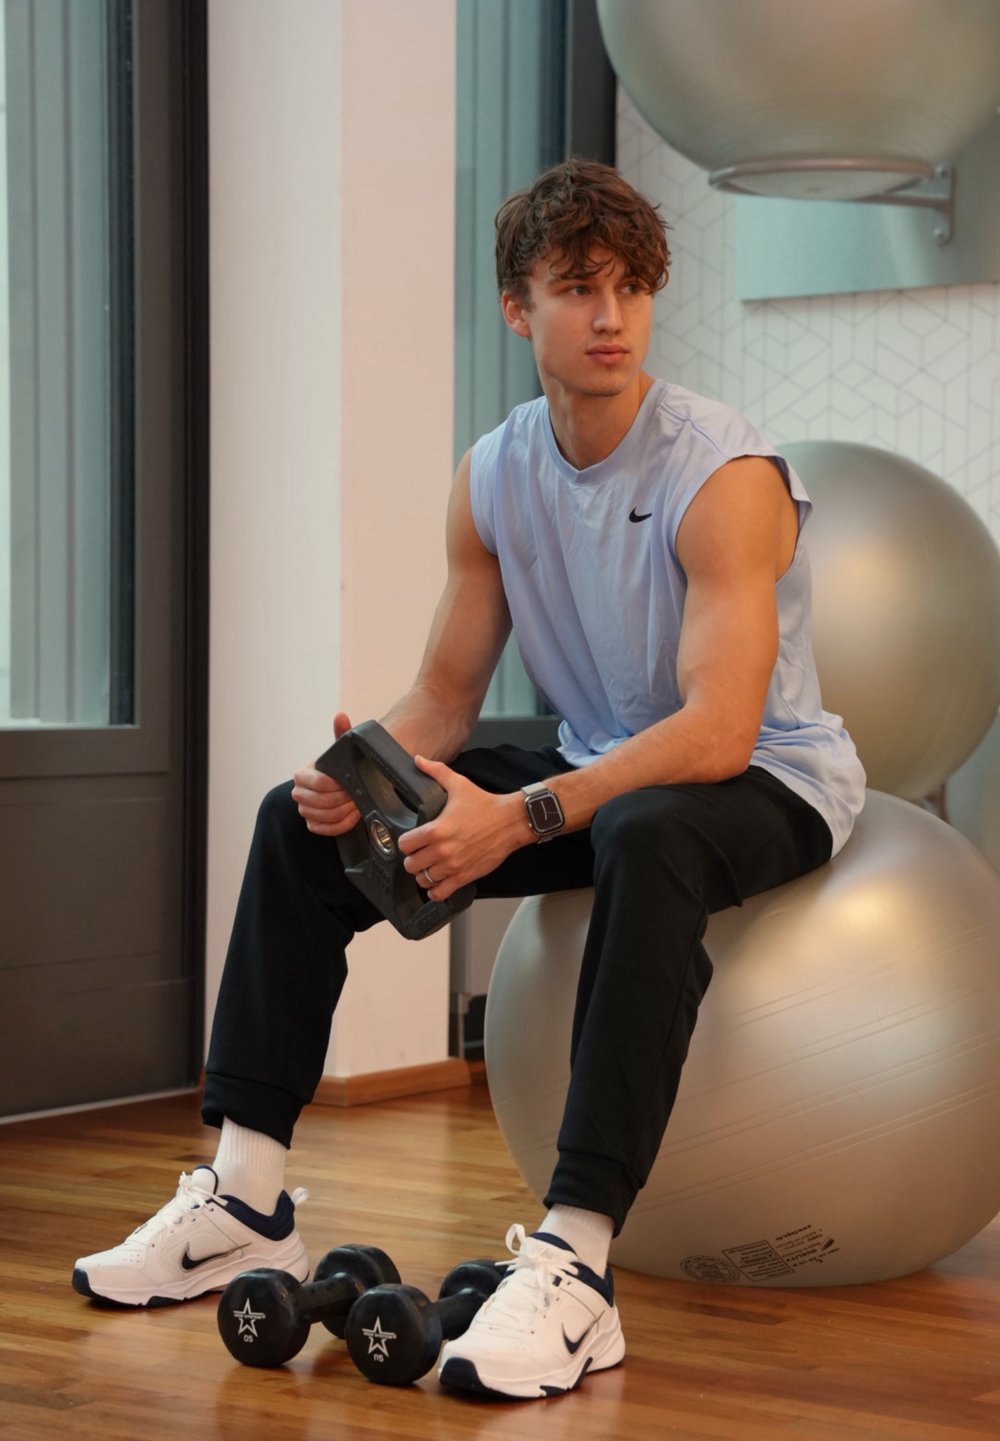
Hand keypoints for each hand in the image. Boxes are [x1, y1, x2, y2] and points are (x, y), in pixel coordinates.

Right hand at [291, 711, 360, 835]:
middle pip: (322, 802)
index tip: (352, 783)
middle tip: (359, 794)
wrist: (341, 784)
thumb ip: (341, 733)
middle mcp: (298, 793)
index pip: (318, 783)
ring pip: (324, 817)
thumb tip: (341, 716)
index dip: (337, 785)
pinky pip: (325, 830)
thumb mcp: (340, 750)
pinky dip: (342, 824)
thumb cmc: (339, 766)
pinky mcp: (312, 824)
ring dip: (346, 811)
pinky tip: (353, 816)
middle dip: (344, 799)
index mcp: (301, 774)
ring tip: (358, 803)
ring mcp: (304, 810)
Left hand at [397, 756, 529, 899]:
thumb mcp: (458, 785)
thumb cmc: (485, 805)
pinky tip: (437, 881)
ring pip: (423, 879)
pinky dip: (435, 889)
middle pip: (410, 864)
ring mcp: (454, 866)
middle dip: (412, 858)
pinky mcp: (465, 876)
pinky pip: (440, 892)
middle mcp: (443, 851)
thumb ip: (436, 772)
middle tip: (419, 853)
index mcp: (437, 829)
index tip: (411, 839)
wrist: (511, 821)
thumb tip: (419, 760)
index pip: (405, 844)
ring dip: (423, 873)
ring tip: (428, 866)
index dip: (405, 842)